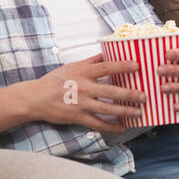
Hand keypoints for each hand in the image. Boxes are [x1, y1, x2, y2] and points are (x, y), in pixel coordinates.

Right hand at [17, 54, 145, 133]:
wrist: (34, 98)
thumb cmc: (54, 81)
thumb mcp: (72, 66)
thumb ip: (91, 61)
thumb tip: (108, 51)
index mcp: (83, 72)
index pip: (106, 67)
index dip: (123, 66)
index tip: (137, 66)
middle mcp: (84, 87)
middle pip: (111, 91)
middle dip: (130, 94)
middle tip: (144, 96)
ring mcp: (81, 103)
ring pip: (108, 109)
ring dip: (125, 111)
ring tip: (139, 112)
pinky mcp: (78, 117)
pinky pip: (98, 123)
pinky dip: (111, 126)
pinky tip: (123, 127)